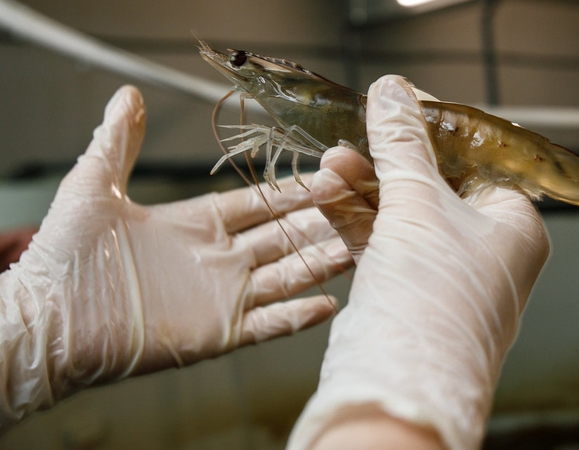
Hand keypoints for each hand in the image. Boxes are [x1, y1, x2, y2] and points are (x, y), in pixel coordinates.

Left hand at [0, 85, 350, 427]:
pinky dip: (300, 317)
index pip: (260, 203)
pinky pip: (269, 324)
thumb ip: (117, 142)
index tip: (330, 173)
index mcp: (197, 223)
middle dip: (321, 221)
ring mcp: (224, 297)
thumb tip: (128, 95)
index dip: (294, 190)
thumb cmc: (65, 256)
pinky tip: (331, 303)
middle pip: (284, 237)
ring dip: (322, 262)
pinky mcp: (221, 333)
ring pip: (287, 276)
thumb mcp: (93, 187)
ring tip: (358, 247)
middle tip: (358, 206)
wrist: (52, 321)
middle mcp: (219, 258)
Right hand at [292, 76, 549, 448]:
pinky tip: (327, 192)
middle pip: (433, 181)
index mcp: (512, 223)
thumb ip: (403, 145)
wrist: (399, 385)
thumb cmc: (432, 295)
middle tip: (354, 131)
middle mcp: (483, 246)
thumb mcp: (418, 206)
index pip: (476, 156)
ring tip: (329, 162)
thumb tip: (392, 89)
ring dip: (364, 185)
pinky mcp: (406, 286)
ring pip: (401, 210)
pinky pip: (382, 238)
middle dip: (387, 157)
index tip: (396, 102)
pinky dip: (355, 216)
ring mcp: (442, 268)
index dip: (434, 126)